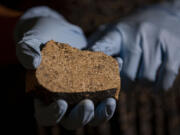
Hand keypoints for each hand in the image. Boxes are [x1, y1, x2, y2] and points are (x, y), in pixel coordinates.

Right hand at [15, 6, 115, 128]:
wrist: (58, 30)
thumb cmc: (41, 37)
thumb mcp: (31, 40)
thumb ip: (26, 50)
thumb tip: (32, 63)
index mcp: (44, 95)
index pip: (45, 115)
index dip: (53, 115)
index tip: (61, 103)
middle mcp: (63, 98)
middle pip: (72, 119)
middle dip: (81, 116)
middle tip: (87, 104)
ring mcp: (80, 92)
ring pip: (91, 112)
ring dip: (101, 112)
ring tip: (109, 101)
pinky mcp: (93, 82)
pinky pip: (104, 92)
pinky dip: (112, 86)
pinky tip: (118, 69)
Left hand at [88, 2, 179, 89]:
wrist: (168, 15)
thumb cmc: (135, 28)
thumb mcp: (114, 30)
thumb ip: (98, 43)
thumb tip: (82, 59)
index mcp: (118, 31)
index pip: (102, 48)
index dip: (96, 65)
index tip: (90, 77)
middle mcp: (136, 34)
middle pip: (126, 75)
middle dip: (126, 84)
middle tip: (126, 82)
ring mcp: (157, 41)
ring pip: (145, 79)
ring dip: (142, 85)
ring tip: (140, 79)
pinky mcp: (174, 50)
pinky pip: (164, 80)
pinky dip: (158, 88)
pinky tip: (153, 83)